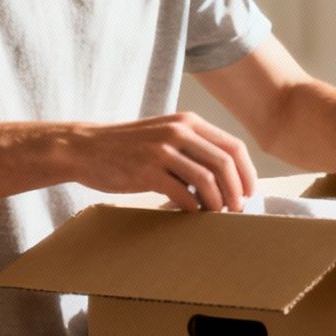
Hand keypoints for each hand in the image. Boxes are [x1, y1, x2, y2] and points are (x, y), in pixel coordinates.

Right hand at [73, 112, 257, 211]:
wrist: (86, 148)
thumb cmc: (130, 147)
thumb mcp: (166, 135)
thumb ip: (194, 148)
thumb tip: (227, 178)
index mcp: (189, 122)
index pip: (233, 146)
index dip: (247, 173)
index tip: (249, 192)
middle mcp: (179, 132)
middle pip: (225, 163)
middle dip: (237, 190)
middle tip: (238, 209)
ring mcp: (162, 150)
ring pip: (207, 179)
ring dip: (218, 201)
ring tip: (217, 213)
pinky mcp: (146, 171)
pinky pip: (181, 193)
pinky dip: (192, 207)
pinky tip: (191, 213)